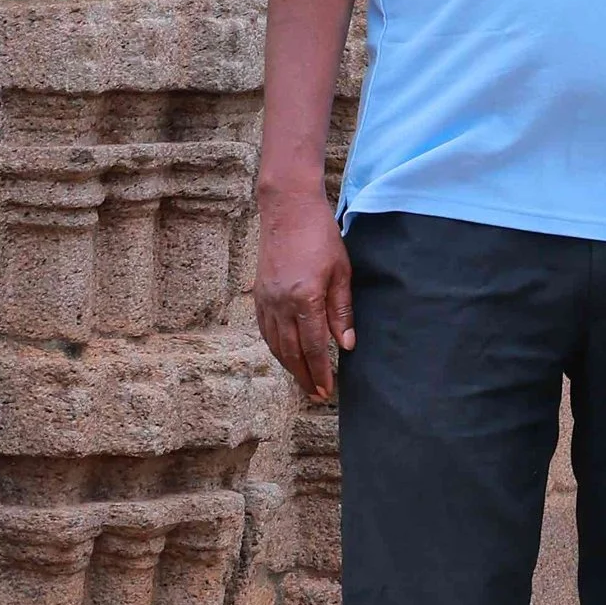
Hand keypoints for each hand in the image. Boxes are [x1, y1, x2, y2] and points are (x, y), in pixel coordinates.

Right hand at [254, 182, 353, 400]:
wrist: (287, 210)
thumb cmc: (320, 236)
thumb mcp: (341, 272)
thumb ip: (342, 310)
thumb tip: (346, 344)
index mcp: (305, 298)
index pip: (314, 346)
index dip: (320, 371)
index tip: (327, 390)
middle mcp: (281, 304)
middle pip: (292, 352)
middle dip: (304, 376)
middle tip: (316, 395)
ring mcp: (266, 300)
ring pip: (276, 344)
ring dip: (289, 366)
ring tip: (302, 381)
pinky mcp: (259, 294)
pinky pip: (265, 330)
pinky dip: (275, 347)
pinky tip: (284, 355)